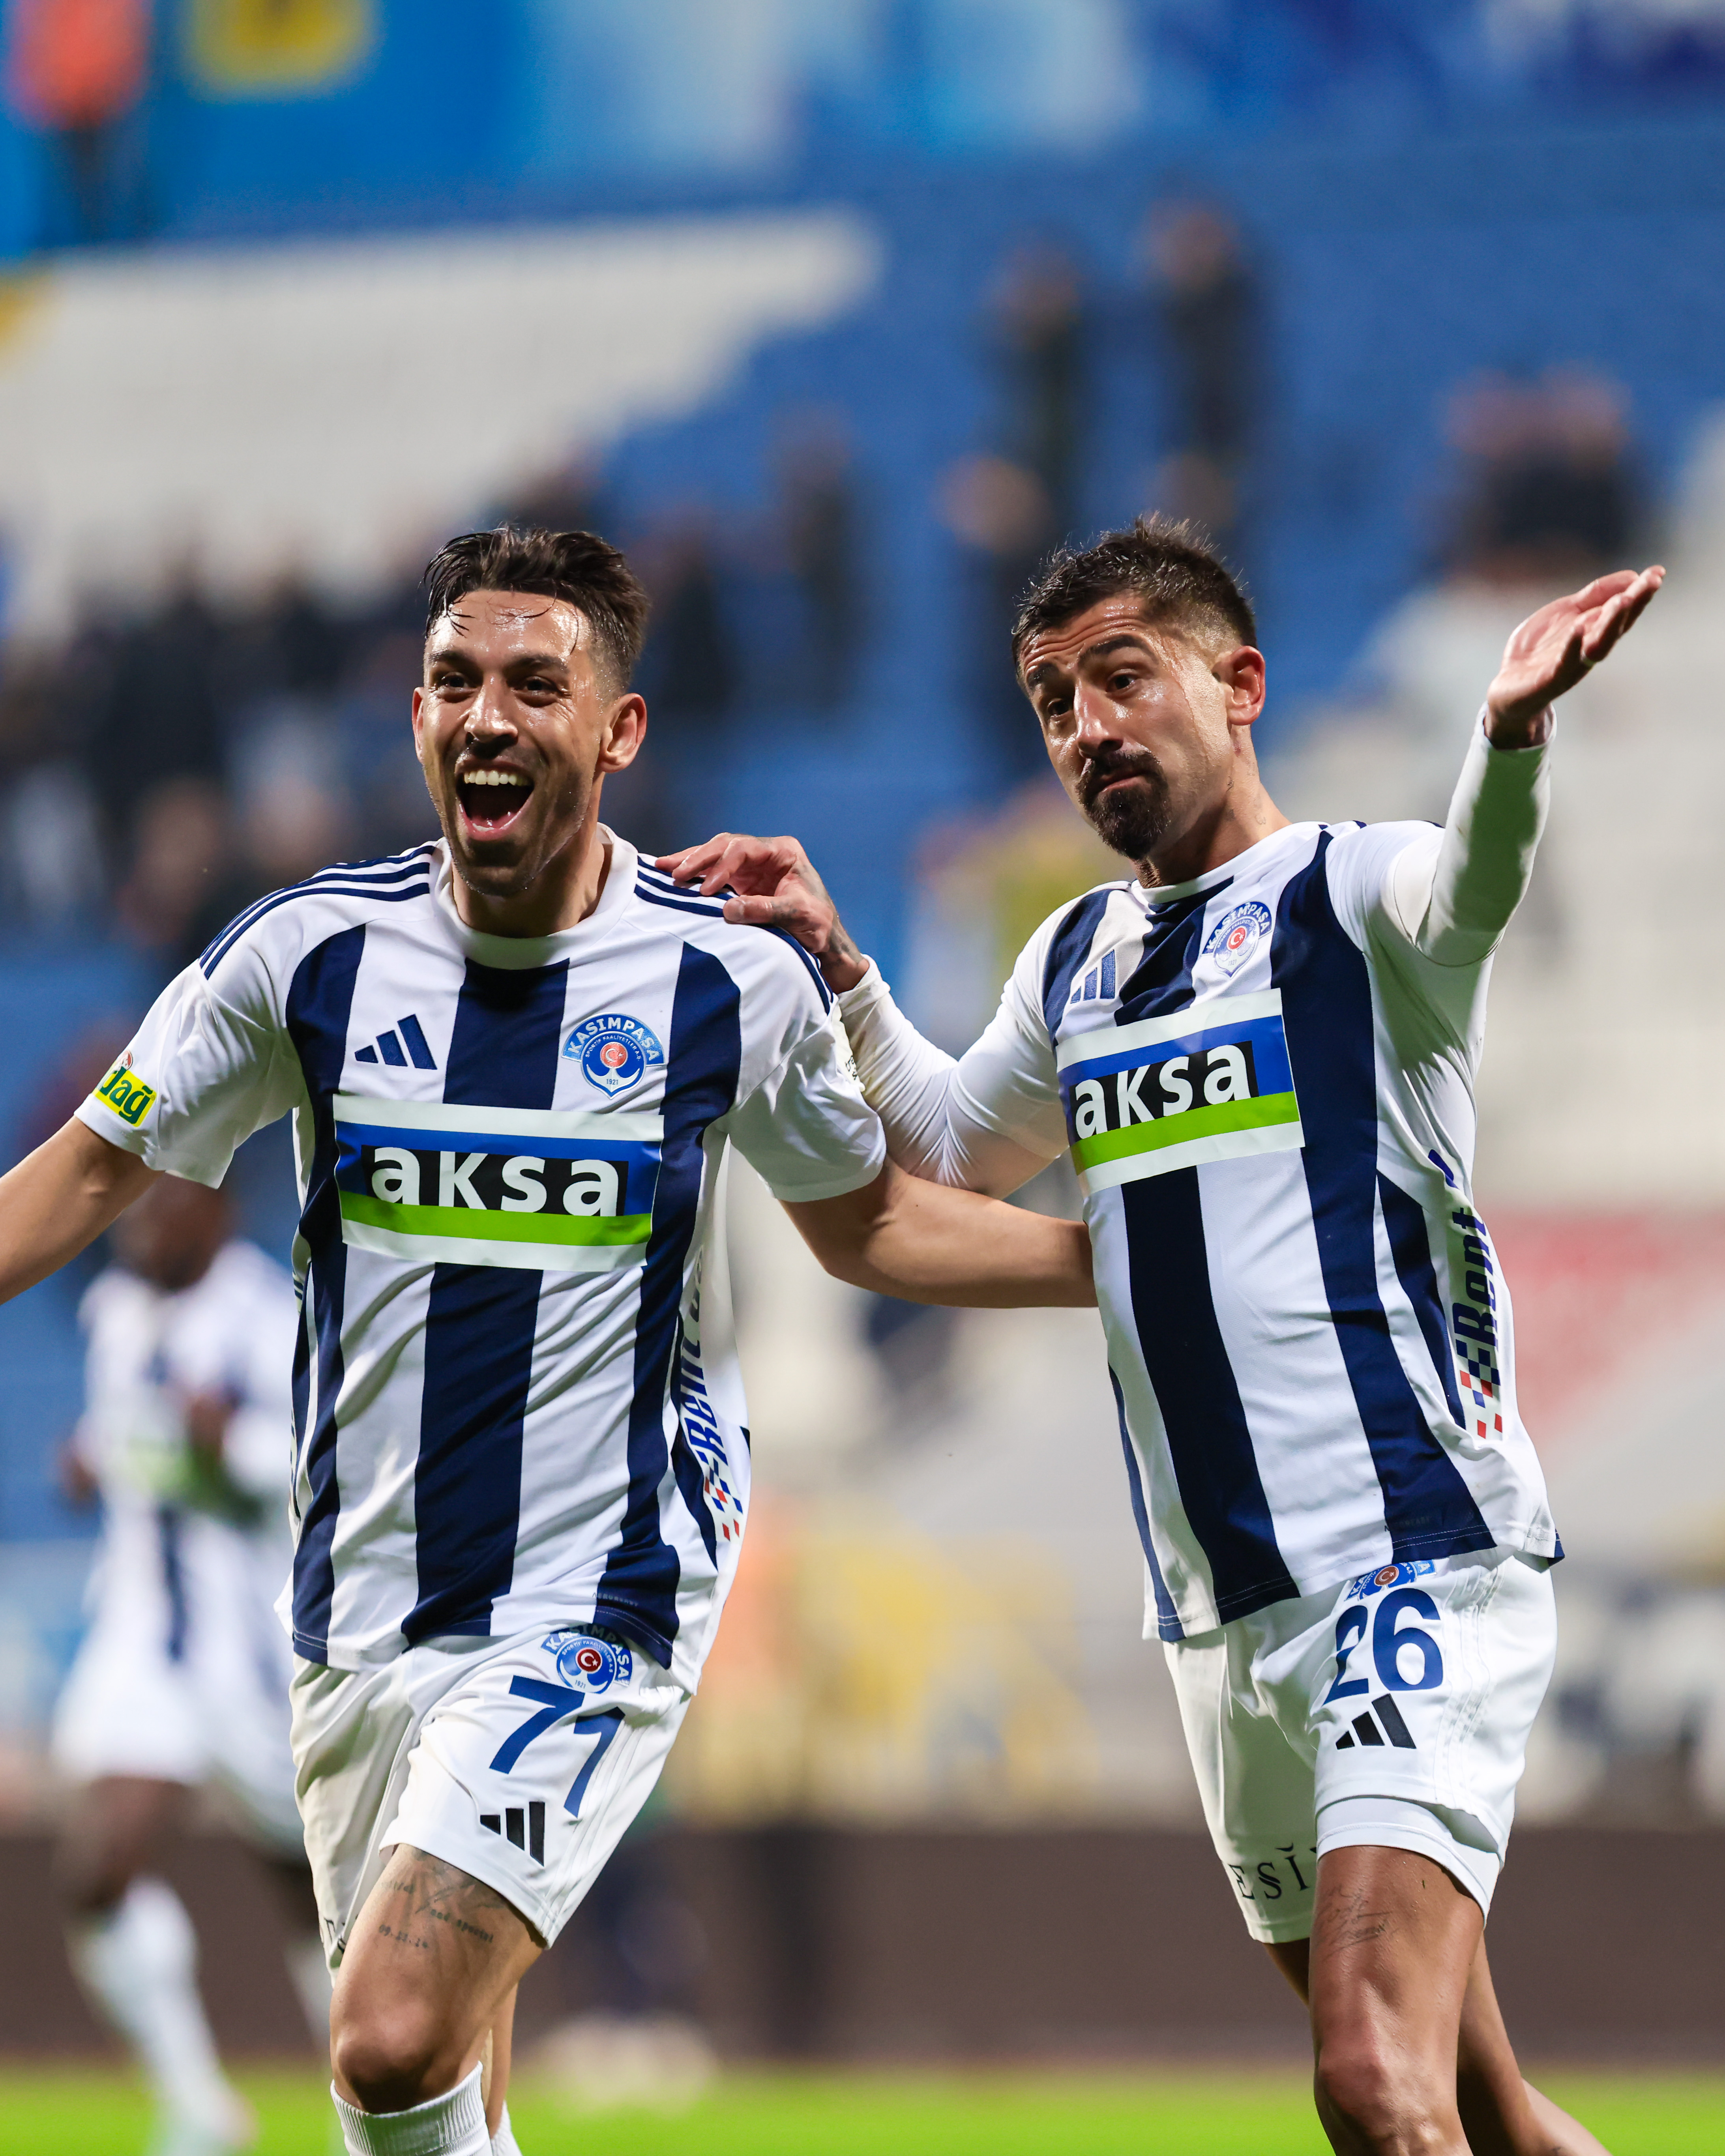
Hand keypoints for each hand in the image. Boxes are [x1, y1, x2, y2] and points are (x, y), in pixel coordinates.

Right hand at [655, 834, 869, 991]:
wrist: (825, 939)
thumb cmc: (818, 924)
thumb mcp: (797, 915)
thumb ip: (764, 909)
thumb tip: (727, 910)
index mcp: (784, 852)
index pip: (744, 849)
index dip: (722, 867)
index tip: (707, 889)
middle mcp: (766, 853)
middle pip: (725, 846)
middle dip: (698, 858)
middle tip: (674, 871)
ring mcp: (753, 866)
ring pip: (716, 855)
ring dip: (691, 862)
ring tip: (663, 867)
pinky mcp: (743, 881)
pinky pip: (715, 872)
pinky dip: (696, 875)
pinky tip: (675, 876)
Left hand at [1485, 564, 1663, 746]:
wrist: (1510, 686)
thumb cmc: (1543, 648)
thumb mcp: (1568, 612)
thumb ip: (1595, 596)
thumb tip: (1632, 576)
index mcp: (1596, 630)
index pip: (1623, 609)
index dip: (1641, 591)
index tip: (1658, 571)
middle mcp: (1590, 648)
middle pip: (1618, 625)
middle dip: (1635, 604)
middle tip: (1651, 583)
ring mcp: (1572, 665)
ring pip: (1598, 645)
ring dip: (1612, 623)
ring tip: (1623, 600)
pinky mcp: (1550, 679)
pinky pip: (1564, 664)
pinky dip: (1572, 647)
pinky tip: (1578, 629)